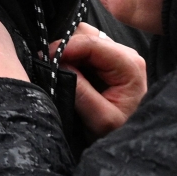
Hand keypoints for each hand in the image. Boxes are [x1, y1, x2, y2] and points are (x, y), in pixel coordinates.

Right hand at [57, 23, 146, 137]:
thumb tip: (61, 65)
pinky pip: (84, 48)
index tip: (44, 57)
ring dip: (67, 51)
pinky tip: (64, 69)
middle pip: (88, 34)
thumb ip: (82, 92)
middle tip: (48, 65)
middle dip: (66, 48)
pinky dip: (71, 56)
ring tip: (56, 68)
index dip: (66, 47)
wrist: (132, 140)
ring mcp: (117, 54)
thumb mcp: (101, 119)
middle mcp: (126, 53)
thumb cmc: (119, 131)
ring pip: (84, 38)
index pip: (92, 43)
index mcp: (129, 64)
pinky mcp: (108, 60)